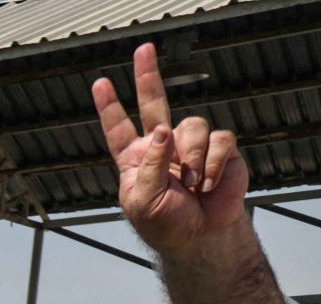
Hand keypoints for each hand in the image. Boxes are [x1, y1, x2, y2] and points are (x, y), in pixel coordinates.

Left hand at [92, 43, 248, 260]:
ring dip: (192, 157)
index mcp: (136, 159)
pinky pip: (219, 140)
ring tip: (191, 184)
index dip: (109, 107)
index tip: (100, 84)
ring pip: (192, 125)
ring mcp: (191, 145)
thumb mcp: (143, 202)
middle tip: (143, 50)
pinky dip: (214, 164)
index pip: (119, 128)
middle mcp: (162, 146)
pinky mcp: (221, 149)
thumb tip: (161, 130)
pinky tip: (208, 183)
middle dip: (148, 76)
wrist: (200, 237)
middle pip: (155, 103)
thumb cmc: (166, 224)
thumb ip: (149, 167)